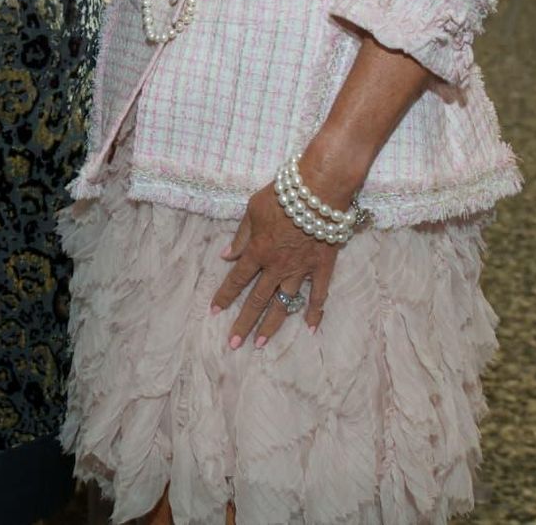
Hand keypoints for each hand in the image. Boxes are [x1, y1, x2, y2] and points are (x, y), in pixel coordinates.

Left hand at [210, 182, 337, 347]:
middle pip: (257, 300)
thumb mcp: (253, 209)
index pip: (237, 279)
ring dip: (271, 325)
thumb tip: (226, 255)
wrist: (318, 191)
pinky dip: (314, 312)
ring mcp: (300, 270)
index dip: (225, 296)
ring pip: (283, 304)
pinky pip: (317, 295)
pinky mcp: (321, 268)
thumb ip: (241, 235)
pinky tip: (309, 328)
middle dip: (243, 322)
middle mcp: (276, 267)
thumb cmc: (282, 196)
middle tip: (233, 344)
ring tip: (260, 342)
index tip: (214, 311)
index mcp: (258, 252)